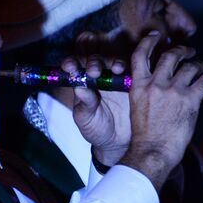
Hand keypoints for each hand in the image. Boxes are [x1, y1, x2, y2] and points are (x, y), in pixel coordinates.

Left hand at [58, 41, 131, 166]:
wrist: (117, 142)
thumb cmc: (96, 128)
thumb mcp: (86, 119)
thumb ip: (84, 104)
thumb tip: (79, 88)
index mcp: (82, 82)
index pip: (74, 67)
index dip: (71, 63)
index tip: (69, 67)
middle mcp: (99, 76)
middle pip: (96, 60)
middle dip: (94, 63)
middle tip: (94, 71)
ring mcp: (116, 78)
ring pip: (115, 63)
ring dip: (116, 63)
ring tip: (117, 69)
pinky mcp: (132, 83)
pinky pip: (134, 73)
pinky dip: (134, 70)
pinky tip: (133, 75)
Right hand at [119, 32, 202, 188]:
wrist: (153, 150)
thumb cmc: (146, 136)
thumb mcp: (138, 108)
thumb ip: (148, 92)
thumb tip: (162, 86)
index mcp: (139, 86)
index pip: (140, 56)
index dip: (149, 42)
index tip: (156, 36)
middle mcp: (156, 84)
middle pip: (170, 57)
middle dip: (182, 51)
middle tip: (189, 52)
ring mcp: (173, 90)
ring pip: (190, 67)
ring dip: (200, 64)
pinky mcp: (190, 99)